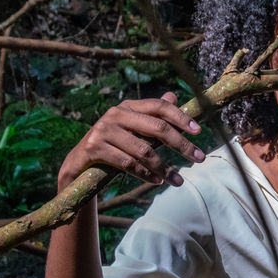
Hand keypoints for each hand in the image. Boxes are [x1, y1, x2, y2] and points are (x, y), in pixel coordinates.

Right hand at [57, 91, 204, 192]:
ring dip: (164, 168)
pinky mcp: (94, 148)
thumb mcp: (132, 130)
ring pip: (143, 151)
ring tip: (178, 180)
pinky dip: (145, 174)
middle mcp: (115, 114)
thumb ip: (152, 116)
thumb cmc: (112, 146)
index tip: (199, 131)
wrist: (78, 164)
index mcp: (128, 107)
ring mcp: (103, 130)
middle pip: (156, 128)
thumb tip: (173, 96)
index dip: (180, 117)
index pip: (159, 107)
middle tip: (199, 158)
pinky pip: (127, 164)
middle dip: (181, 144)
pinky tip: (157, 181)